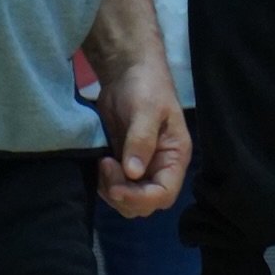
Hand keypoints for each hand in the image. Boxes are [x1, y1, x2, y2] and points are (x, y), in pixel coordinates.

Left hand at [96, 61, 190, 216]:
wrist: (127, 70)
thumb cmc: (145, 86)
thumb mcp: (146, 110)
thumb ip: (141, 141)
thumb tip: (133, 173)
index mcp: (175, 157)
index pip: (164, 194)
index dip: (141, 198)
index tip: (116, 187)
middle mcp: (161, 167)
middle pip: (146, 203)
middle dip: (124, 195)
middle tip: (106, 166)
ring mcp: (141, 167)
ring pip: (128, 199)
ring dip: (112, 190)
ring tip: (103, 163)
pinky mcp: (123, 162)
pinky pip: (115, 186)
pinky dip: (105, 183)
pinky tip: (100, 162)